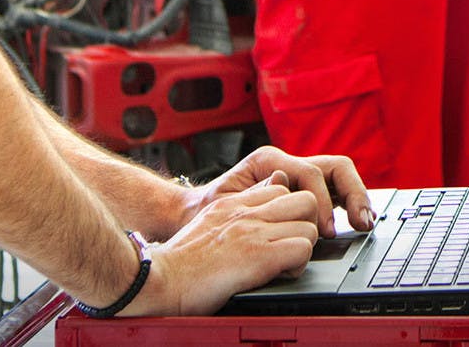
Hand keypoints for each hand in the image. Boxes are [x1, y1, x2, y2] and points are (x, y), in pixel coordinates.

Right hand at [121, 181, 318, 315]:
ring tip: (283, 264)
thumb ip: (242, 207)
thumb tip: (271, 189)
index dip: (288, 213)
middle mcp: (247, 212)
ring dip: (303, 248)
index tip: (279, 233)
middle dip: (306, 224)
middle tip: (289, 246)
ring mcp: (254, 231)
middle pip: (306, 200)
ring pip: (310, 226)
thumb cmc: (183, 260)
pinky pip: (303, 250)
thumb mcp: (212, 221)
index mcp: (235, 203)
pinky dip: (297, 266)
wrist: (158, 278)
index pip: (284, 189)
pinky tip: (278, 274)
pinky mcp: (259, 255)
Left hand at [188, 146, 375, 237]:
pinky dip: (348, 205)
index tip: (325, 230)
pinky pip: (335, 192)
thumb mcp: (221, 203)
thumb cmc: (205, 210)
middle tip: (361, 222)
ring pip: (340, 176)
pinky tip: (356, 224)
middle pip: (334, 167)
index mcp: (268, 160)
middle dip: (353, 192)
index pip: (310, 172)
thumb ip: (251, 194)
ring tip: (365, 223)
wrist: (194, 214)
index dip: (322, 201)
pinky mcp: (304, 193)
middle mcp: (287, 165)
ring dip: (357, 197)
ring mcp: (298, 177)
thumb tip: (282, 185)